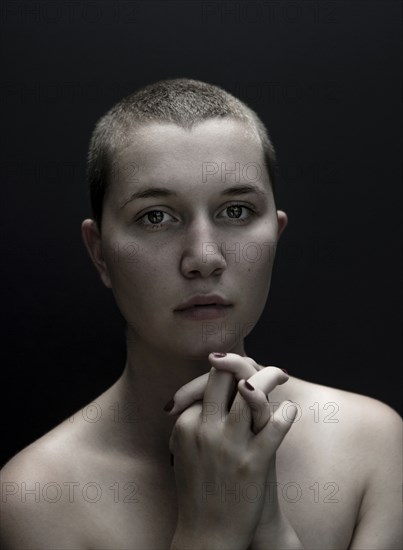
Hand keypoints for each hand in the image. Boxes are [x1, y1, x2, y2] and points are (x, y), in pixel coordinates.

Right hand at [168, 353, 296, 549]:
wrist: (208, 537)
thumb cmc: (200, 490)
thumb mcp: (188, 449)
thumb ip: (199, 420)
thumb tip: (220, 391)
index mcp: (186, 424)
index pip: (209, 382)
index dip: (228, 373)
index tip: (245, 374)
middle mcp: (204, 429)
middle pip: (224, 377)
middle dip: (245, 364)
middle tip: (266, 367)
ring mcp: (228, 445)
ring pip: (251, 392)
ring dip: (270, 376)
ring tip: (282, 375)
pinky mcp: (253, 463)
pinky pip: (276, 425)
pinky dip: (287, 412)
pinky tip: (290, 409)